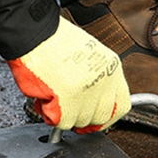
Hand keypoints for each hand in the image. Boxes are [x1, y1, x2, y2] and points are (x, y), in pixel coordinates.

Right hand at [7, 17, 130, 131]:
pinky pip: (62, 123)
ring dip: (65, 114)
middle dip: (83, 117)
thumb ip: (97, 77)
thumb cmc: (55, 39)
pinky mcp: (68, 103)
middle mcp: (103, 82)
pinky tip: (45, 100)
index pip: (121, 106)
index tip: (96, 116)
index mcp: (111, 68)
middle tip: (69, 108)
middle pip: (101, 117)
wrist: (36, 34)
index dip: (107, 115)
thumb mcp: (90, 53)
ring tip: (54, 96)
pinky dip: (51, 115)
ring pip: (81, 121)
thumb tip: (94, 99)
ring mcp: (87, 94)